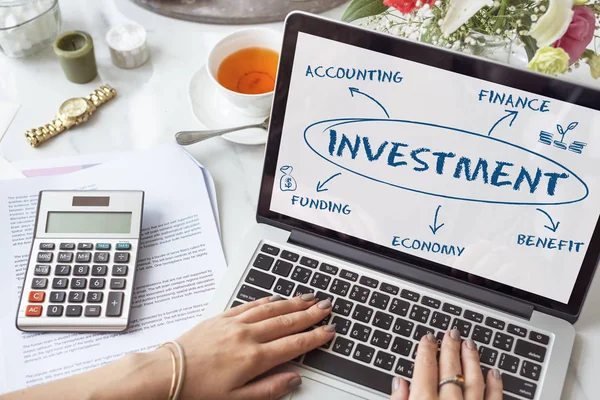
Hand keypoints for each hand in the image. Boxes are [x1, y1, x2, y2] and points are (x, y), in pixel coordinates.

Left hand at [165, 294, 334, 398]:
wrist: (165, 374)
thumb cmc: (197, 391)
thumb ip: (269, 389)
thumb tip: (294, 380)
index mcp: (254, 359)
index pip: (294, 344)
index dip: (314, 337)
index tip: (329, 330)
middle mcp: (247, 336)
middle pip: (287, 321)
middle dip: (310, 314)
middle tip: (327, 306)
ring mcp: (234, 324)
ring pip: (271, 309)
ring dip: (293, 303)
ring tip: (309, 298)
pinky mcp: (221, 318)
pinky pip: (250, 304)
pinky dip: (267, 300)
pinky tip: (276, 298)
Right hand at [390, 330, 502, 399]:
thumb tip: (399, 384)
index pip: (425, 369)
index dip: (426, 350)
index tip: (428, 338)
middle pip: (450, 370)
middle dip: (450, 348)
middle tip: (451, 333)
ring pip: (473, 381)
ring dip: (472, 360)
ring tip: (469, 344)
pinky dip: (495, 386)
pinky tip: (494, 372)